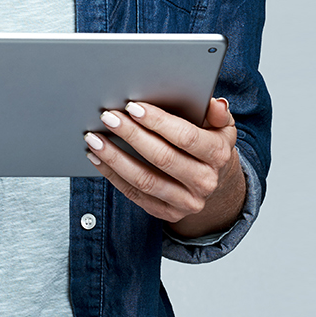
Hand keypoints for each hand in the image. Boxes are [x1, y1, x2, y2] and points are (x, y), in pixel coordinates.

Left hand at [83, 96, 244, 236]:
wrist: (213, 181)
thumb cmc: (209, 143)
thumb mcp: (221, 126)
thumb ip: (217, 113)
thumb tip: (215, 103)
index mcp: (218, 155)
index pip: (186, 137)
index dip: (157, 121)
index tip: (132, 107)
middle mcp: (205, 182)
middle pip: (162, 158)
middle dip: (131, 135)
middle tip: (108, 117)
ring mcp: (186, 202)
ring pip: (145, 180)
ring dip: (115, 158)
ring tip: (94, 139)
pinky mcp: (168, 213)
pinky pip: (135, 194)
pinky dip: (112, 175)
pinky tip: (97, 158)